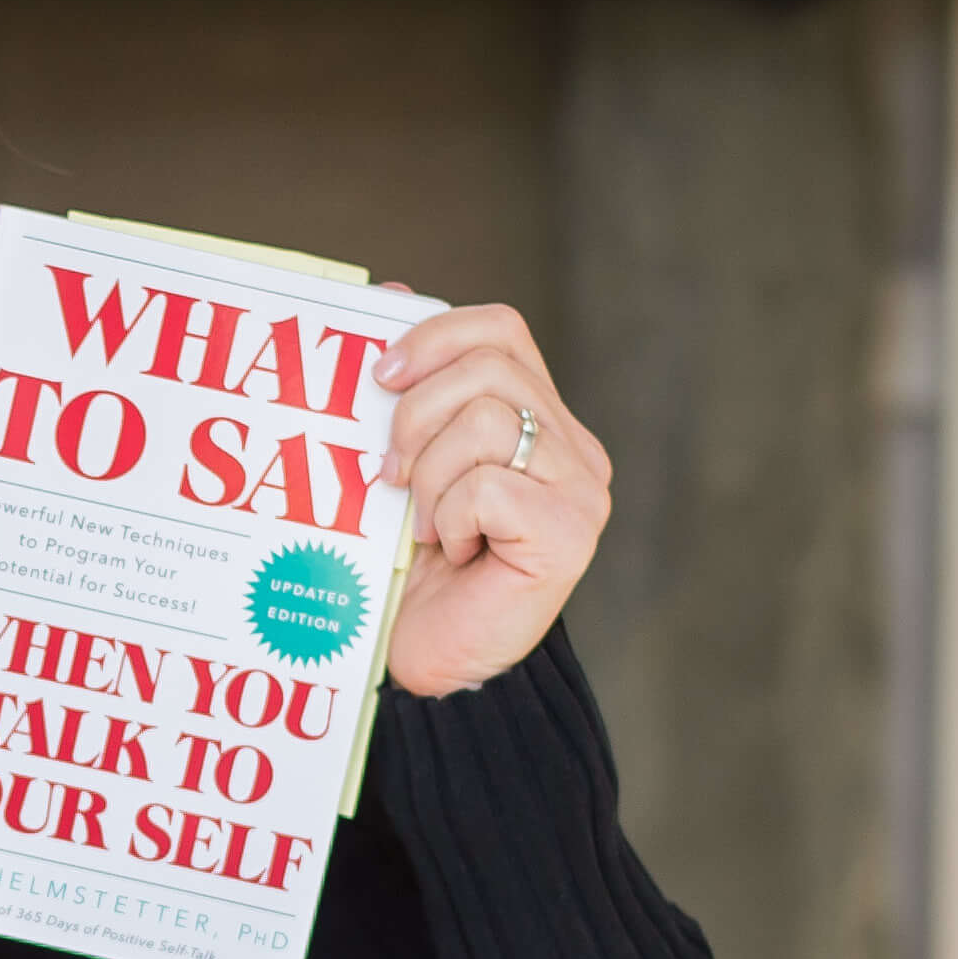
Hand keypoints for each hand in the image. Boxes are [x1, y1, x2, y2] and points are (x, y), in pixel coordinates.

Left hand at [371, 299, 613, 698]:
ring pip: (491, 421)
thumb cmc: (409, 574)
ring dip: (431, 474)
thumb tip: (385, 293)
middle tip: (390, 474)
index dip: (435, 337)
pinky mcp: (568, 534)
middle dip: (418, 413)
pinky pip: (490, 484)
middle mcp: (572, 449)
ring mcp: (579, 491)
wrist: (426, 666)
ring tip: (425, 526)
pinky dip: (451, 515)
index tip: (378, 377)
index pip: (501, 331)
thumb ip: (404, 395)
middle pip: (491, 367)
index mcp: (537, 422)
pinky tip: (453, 553)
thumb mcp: (399, 471)